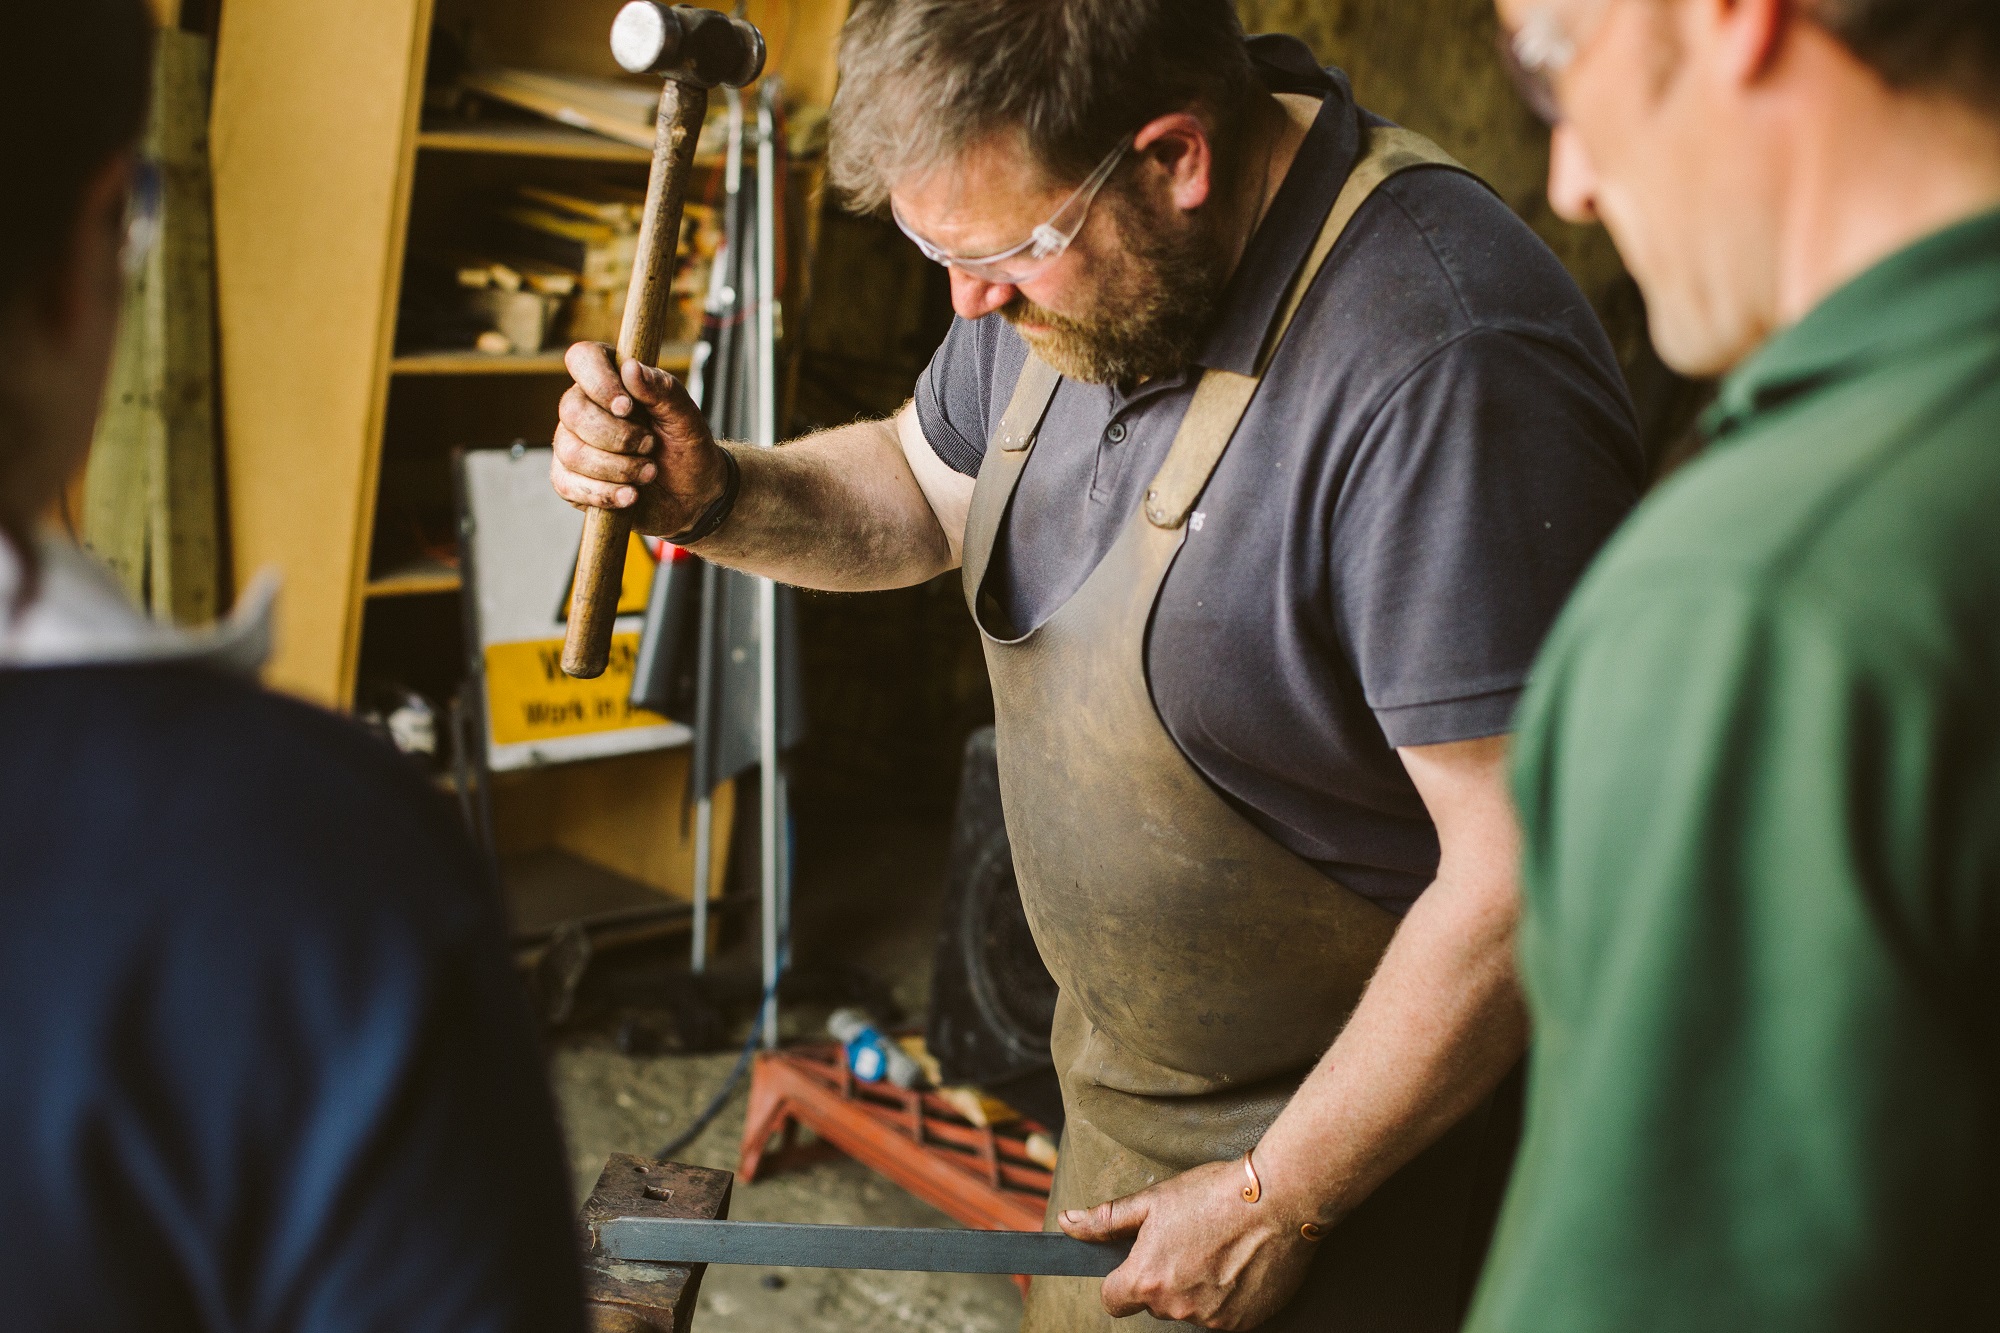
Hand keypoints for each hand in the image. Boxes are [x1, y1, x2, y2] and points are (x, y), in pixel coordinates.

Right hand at [549, 341, 730, 537]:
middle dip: (618, 437)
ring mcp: (572, 444)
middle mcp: (584, 408)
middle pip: (572, 411)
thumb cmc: (686, 449)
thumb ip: (662, 390)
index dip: (599, 382)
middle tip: (650, 446)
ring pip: (571, 452)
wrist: (692, 496)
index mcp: (612, 380)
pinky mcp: (570, 480)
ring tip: (649, 473)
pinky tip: (630, 496)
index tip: (627, 407)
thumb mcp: (686, 418)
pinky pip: (568, 485)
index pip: (582, 359)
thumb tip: (630, 367)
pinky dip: (604, 493)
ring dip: (618, 468)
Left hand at [1059, 1158, 1319, 1329]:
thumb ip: (1106, 1220)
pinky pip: (1221, 1317)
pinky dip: (1224, 1298)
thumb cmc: (1214, 1194)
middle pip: (1153, 1303)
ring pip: (1188, 1309)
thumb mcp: (1153, 1199)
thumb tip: (1069, 1224)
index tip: (1138, 1262)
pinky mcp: (1242, 1325)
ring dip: (1195, 1289)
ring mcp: (1210, 1319)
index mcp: (1146, 1279)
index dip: (1121, 1280)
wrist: (1276, 1200)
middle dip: (1163, 1278)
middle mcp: (1175, 1307)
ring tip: (1216, 1249)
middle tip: (1187, 1242)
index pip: (1112, 1300)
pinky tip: (1236, 1265)